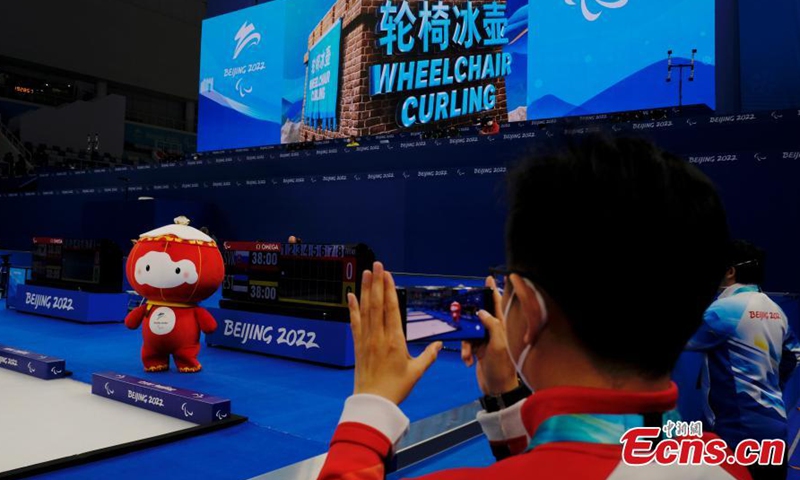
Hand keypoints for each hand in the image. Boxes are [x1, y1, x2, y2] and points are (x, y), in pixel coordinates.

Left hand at [348, 262, 442, 404]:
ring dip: (365, 290)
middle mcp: (379, 336)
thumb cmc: (396, 388)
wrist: (373, 402)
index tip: (388, 275)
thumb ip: (429, 356)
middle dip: (377, 282)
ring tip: (365, 273)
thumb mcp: (417, 372)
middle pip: (377, 304)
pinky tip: (350, 295)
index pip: (391, 309)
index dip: (389, 290)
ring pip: (365, 309)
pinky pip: (354, 322)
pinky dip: (352, 308)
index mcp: (395, 340)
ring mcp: (366, 339)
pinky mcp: (358, 345)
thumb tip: (439, 344)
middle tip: (377, 265)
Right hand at [461, 276, 518, 395]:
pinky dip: (465, 352)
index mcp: (504, 327)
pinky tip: (468, 361)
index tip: (488, 278)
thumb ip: (492, 326)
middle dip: (469, 319)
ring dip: (466, 344)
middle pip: (480, 316)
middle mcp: (495, 331)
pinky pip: (467, 344)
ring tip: (468, 355)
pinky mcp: (479, 349)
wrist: (496, 389)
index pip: (499, 304)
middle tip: (461, 315)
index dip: (493, 291)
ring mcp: (486, 340)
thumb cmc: (502, 369)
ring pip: (470, 331)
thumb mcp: (497, 345)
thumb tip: (481, 312)